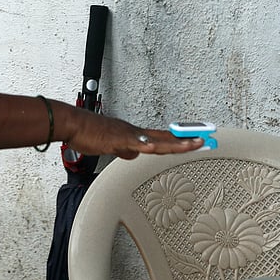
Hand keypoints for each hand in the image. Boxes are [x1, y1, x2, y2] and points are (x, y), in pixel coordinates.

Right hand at [62, 108, 202, 159]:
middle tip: (206, 139)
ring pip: (158, 140)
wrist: (73, 124)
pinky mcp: (118, 138)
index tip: (195, 140)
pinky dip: (149, 145)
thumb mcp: (110, 146)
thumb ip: (123, 150)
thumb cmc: (88, 134)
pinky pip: (137, 143)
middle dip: (187, 140)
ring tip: (194, 143)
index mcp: (134, 134)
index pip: (162, 137)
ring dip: (177, 142)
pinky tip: (159, 147)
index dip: (179, 140)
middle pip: (166, 137)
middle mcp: (135, 132)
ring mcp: (129, 135)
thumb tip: (132, 155)